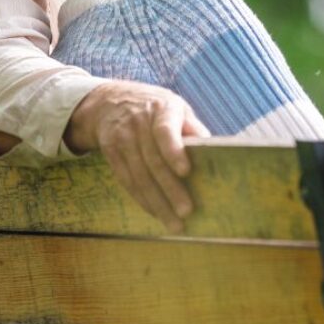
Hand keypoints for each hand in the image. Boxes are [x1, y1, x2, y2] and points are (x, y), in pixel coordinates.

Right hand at [65, 80, 210, 232]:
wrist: (110, 101)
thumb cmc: (155, 108)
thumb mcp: (176, 107)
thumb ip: (192, 128)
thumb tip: (213, 150)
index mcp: (161, 109)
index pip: (165, 130)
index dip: (174, 151)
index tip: (186, 171)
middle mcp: (138, 123)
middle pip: (153, 160)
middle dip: (170, 189)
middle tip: (186, 212)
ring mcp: (122, 138)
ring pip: (139, 175)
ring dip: (157, 202)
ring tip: (174, 223)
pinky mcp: (110, 152)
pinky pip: (126, 180)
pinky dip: (142, 199)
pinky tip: (155, 213)